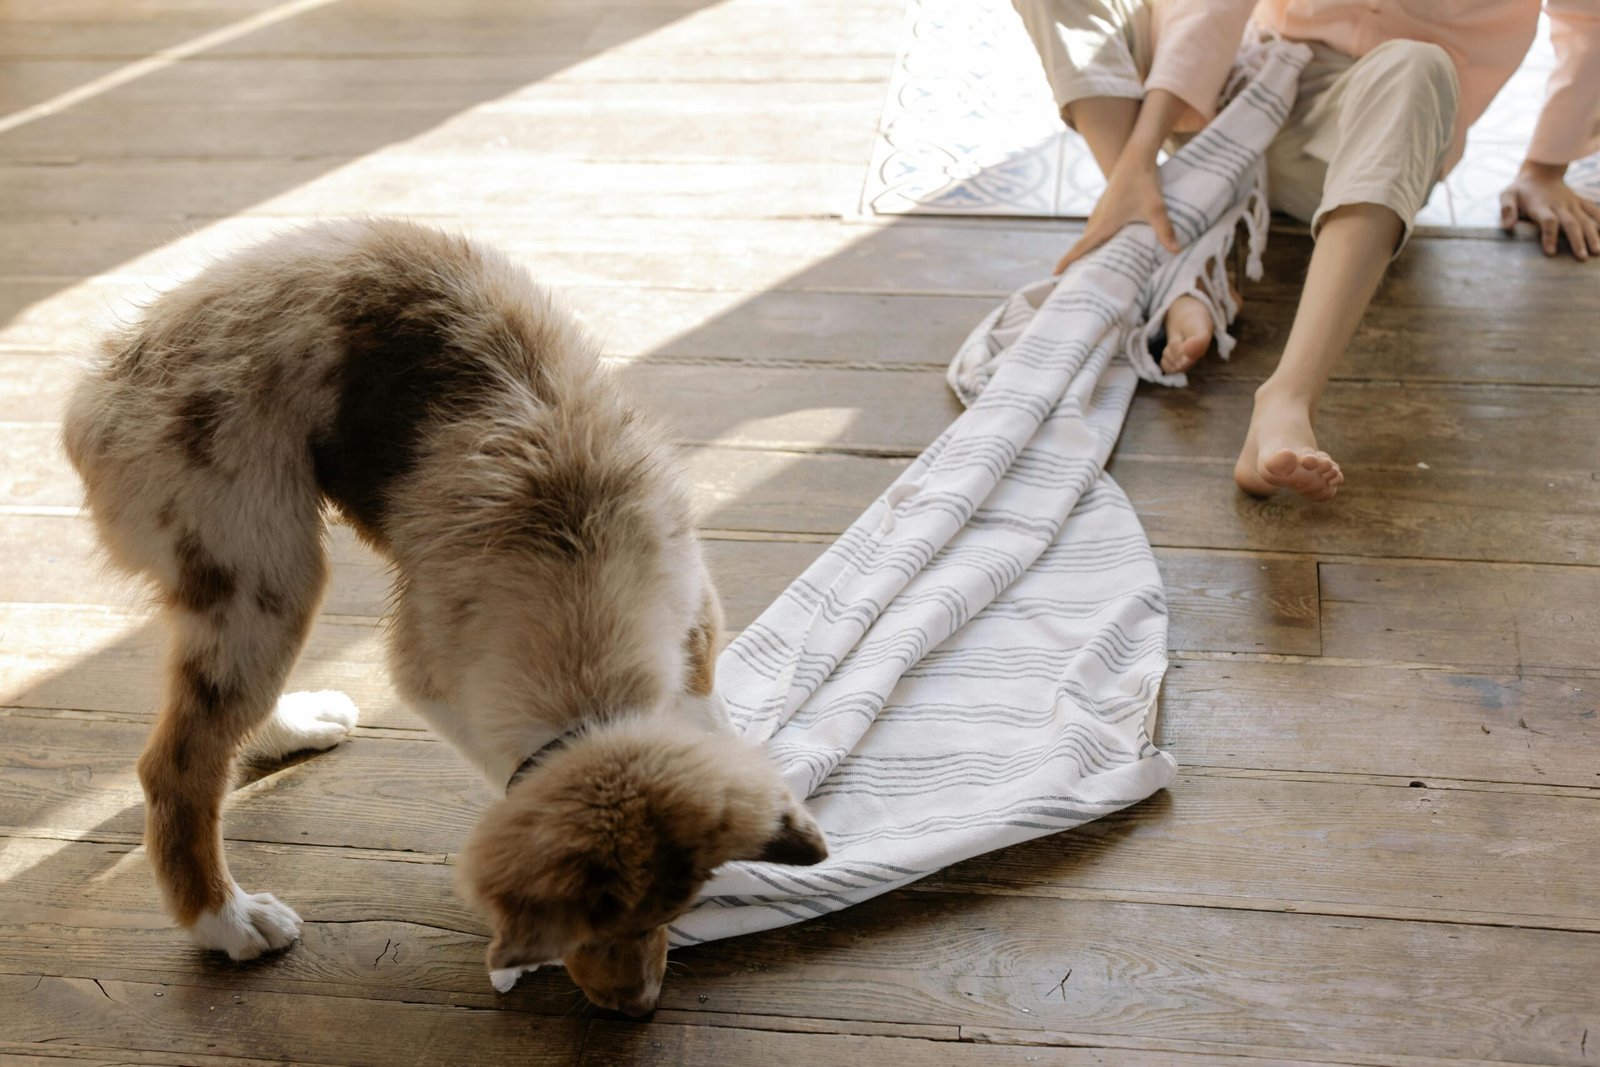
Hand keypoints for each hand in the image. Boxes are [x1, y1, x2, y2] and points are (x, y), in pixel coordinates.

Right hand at [1054, 154, 1180, 274]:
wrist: (1136, 156)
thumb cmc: (1144, 182)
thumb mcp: (1156, 209)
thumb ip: (1165, 231)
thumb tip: (1177, 250)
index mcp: (1104, 223)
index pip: (1080, 247)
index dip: (1067, 261)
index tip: (1054, 274)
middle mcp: (1097, 218)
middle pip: (1083, 244)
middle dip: (1076, 260)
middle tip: (1073, 279)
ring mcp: (1100, 210)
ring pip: (1089, 234)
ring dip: (1086, 248)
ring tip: (1087, 265)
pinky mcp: (1106, 204)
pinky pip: (1095, 226)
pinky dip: (1094, 237)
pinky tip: (1104, 241)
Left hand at [1499, 161, 1599, 260]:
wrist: (1541, 172)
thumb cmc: (1521, 190)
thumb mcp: (1507, 195)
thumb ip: (1507, 209)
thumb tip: (1508, 227)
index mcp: (1541, 206)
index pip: (1548, 221)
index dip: (1549, 236)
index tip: (1550, 252)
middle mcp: (1559, 205)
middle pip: (1570, 223)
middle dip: (1576, 240)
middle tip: (1581, 257)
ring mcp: (1572, 203)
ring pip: (1585, 219)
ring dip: (1592, 235)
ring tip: (1596, 252)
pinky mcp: (1579, 202)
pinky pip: (1593, 211)